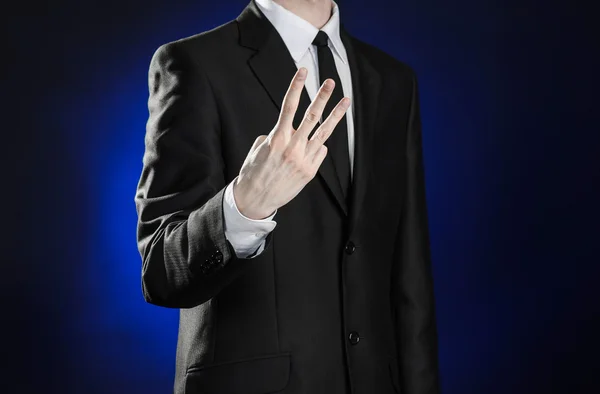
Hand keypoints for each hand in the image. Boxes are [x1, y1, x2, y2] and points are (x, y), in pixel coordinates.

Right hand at [233, 67, 350, 219]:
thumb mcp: (259, 149)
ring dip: (336, 114)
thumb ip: (277, 136)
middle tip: (331, 82)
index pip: (288, 106)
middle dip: (322, 96)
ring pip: (324, 132)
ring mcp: (304, 159)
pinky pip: (319, 151)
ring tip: (346, 100)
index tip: (302, 71)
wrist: (256, 199)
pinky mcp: (310, 171)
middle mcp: (293, 146)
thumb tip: (293, 134)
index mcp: (277, 138)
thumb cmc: (254, 172)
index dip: (296, 86)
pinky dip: (318, 146)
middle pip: (311, 116)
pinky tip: (311, 149)